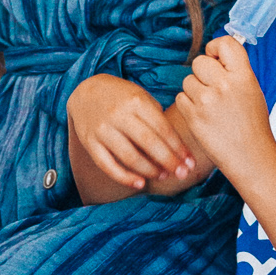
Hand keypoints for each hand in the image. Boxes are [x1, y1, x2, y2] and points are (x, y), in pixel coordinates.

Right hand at [68, 73, 199, 191]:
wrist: (85, 91)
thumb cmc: (122, 97)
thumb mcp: (141, 97)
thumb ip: (157, 119)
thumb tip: (177, 149)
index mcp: (136, 101)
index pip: (162, 129)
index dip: (178, 148)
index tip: (190, 162)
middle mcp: (118, 115)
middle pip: (148, 143)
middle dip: (169, 161)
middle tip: (183, 174)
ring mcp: (102, 129)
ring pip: (129, 157)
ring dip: (150, 171)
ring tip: (164, 176)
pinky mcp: (90, 142)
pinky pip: (107, 165)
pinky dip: (125, 177)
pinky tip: (140, 183)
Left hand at [175, 37, 275, 180]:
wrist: (251, 157)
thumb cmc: (252, 124)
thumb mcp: (252, 90)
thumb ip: (234, 72)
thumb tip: (215, 55)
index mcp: (244, 76)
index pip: (225, 43)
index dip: (216, 48)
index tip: (216, 58)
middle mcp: (224, 84)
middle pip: (199, 62)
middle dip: (203, 73)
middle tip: (213, 89)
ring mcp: (207, 100)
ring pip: (188, 80)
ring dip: (194, 91)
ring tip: (210, 106)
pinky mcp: (193, 116)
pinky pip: (180, 98)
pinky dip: (187, 106)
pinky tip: (202, 116)